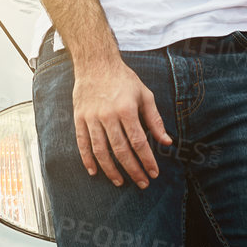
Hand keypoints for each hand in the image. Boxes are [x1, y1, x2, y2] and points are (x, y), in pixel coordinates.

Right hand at [72, 58, 172, 187]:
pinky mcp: (79, 118)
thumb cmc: (124, 79)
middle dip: (133, 170)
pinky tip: (94, 172)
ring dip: (111, 170)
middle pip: (120, 150)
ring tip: (120, 182)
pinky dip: (87, 159)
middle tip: (142, 183)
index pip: (139, 142)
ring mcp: (92, 118)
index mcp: (127, 109)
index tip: (154, 173)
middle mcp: (108, 115)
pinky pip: (82, 143)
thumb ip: (155, 119)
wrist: (95, 63)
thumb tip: (167, 142)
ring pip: (101, 151)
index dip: (147, 160)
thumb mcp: (144, 95)